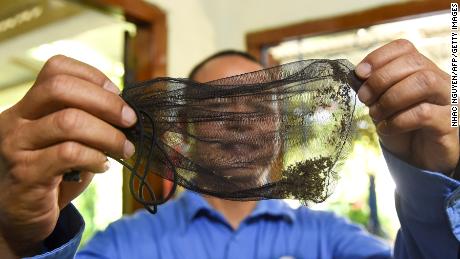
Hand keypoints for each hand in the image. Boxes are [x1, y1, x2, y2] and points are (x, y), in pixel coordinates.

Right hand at [0, 55, 135, 256]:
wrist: (19, 216)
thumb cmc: (51, 173)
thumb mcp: (68, 140)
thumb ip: (87, 121)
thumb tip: (126, 110)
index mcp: (29, 104)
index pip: (56, 68)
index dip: (93, 76)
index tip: (118, 95)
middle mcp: (17, 118)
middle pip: (61, 87)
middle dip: (106, 102)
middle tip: (130, 119)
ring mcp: (17, 144)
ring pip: (69, 121)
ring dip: (108, 134)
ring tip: (124, 148)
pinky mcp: (25, 172)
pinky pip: (69, 154)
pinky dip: (95, 157)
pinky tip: (103, 166)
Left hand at [355, 39, 458, 174]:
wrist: (419, 158)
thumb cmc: (400, 127)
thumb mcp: (381, 104)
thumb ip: (372, 88)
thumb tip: (356, 75)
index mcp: (421, 70)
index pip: (404, 48)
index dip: (378, 56)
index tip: (359, 73)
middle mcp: (440, 80)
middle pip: (414, 62)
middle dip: (381, 79)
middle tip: (364, 98)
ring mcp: (448, 100)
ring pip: (424, 82)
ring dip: (391, 98)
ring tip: (376, 114)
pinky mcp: (450, 123)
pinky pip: (424, 113)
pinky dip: (398, 120)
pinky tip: (386, 129)